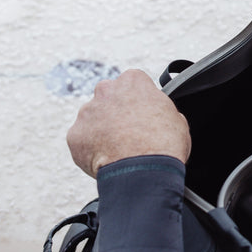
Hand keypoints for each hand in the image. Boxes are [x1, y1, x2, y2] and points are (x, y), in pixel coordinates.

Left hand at [67, 70, 190, 177]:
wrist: (142, 171)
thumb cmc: (163, 144)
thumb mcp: (177, 119)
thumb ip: (161, 109)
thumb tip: (159, 116)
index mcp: (132, 81)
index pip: (133, 84)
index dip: (138, 101)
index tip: (142, 115)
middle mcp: (105, 90)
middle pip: (108, 97)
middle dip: (115, 112)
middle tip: (128, 133)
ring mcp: (87, 112)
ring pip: (92, 119)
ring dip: (102, 131)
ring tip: (118, 151)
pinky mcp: (74, 135)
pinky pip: (82, 141)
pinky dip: (90, 150)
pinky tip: (106, 160)